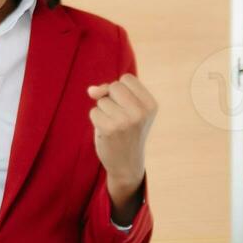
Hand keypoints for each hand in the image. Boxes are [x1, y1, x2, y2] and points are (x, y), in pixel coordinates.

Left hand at [87, 73, 156, 218]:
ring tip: (114, 126)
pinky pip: (94, 111)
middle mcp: (141, 112)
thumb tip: (91, 90)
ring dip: (103, 111)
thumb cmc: (126, 132)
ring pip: (102, 100)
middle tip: (118, 117)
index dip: (120, 90)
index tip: (126, 106)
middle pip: (114, 86)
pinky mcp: (109, 129)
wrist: (127, 164)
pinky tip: (106, 132)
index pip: (127, 79)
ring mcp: (125, 121)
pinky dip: (96, 120)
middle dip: (110, 98)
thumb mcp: (127, 109)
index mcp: (150, 105)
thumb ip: (110, 92)